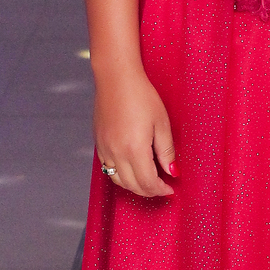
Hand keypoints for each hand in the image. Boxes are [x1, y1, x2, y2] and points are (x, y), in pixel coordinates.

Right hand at [94, 67, 176, 198]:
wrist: (116, 78)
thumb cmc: (141, 96)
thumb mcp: (162, 123)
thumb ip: (166, 151)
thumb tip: (172, 171)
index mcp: (134, 149)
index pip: (147, 183)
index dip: (160, 190)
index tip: (170, 188)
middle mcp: (116, 153)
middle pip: (132, 186)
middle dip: (149, 191)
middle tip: (161, 187)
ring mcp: (104, 149)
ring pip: (117, 180)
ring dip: (133, 186)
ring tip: (147, 180)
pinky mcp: (98, 143)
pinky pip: (107, 168)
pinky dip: (120, 175)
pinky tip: (131, 168)